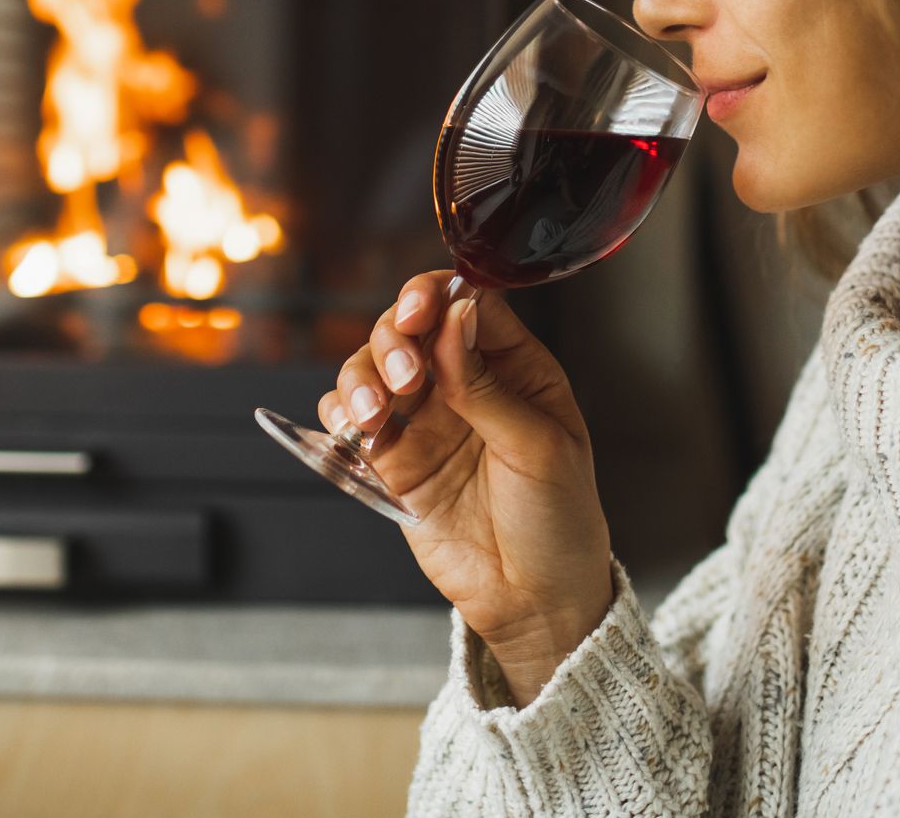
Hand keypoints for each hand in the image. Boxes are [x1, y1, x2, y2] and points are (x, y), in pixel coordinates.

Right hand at [322, 271, 613, 704]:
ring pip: (371, 367)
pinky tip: (355, 431)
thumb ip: (488, 385)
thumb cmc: (559, 522)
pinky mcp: (394, 460)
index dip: (435, 296)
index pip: (467, 304)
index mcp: (516, 367)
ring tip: (374, 414)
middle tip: (405, 377)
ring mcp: (425, 420)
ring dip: (361, 377)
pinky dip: (340, 415)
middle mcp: (465, 383)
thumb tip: (456, 314)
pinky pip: (350, 420)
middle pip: (409, 327)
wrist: (535, 601)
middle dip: (394, 339)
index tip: (418, 312)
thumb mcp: (539, 448)